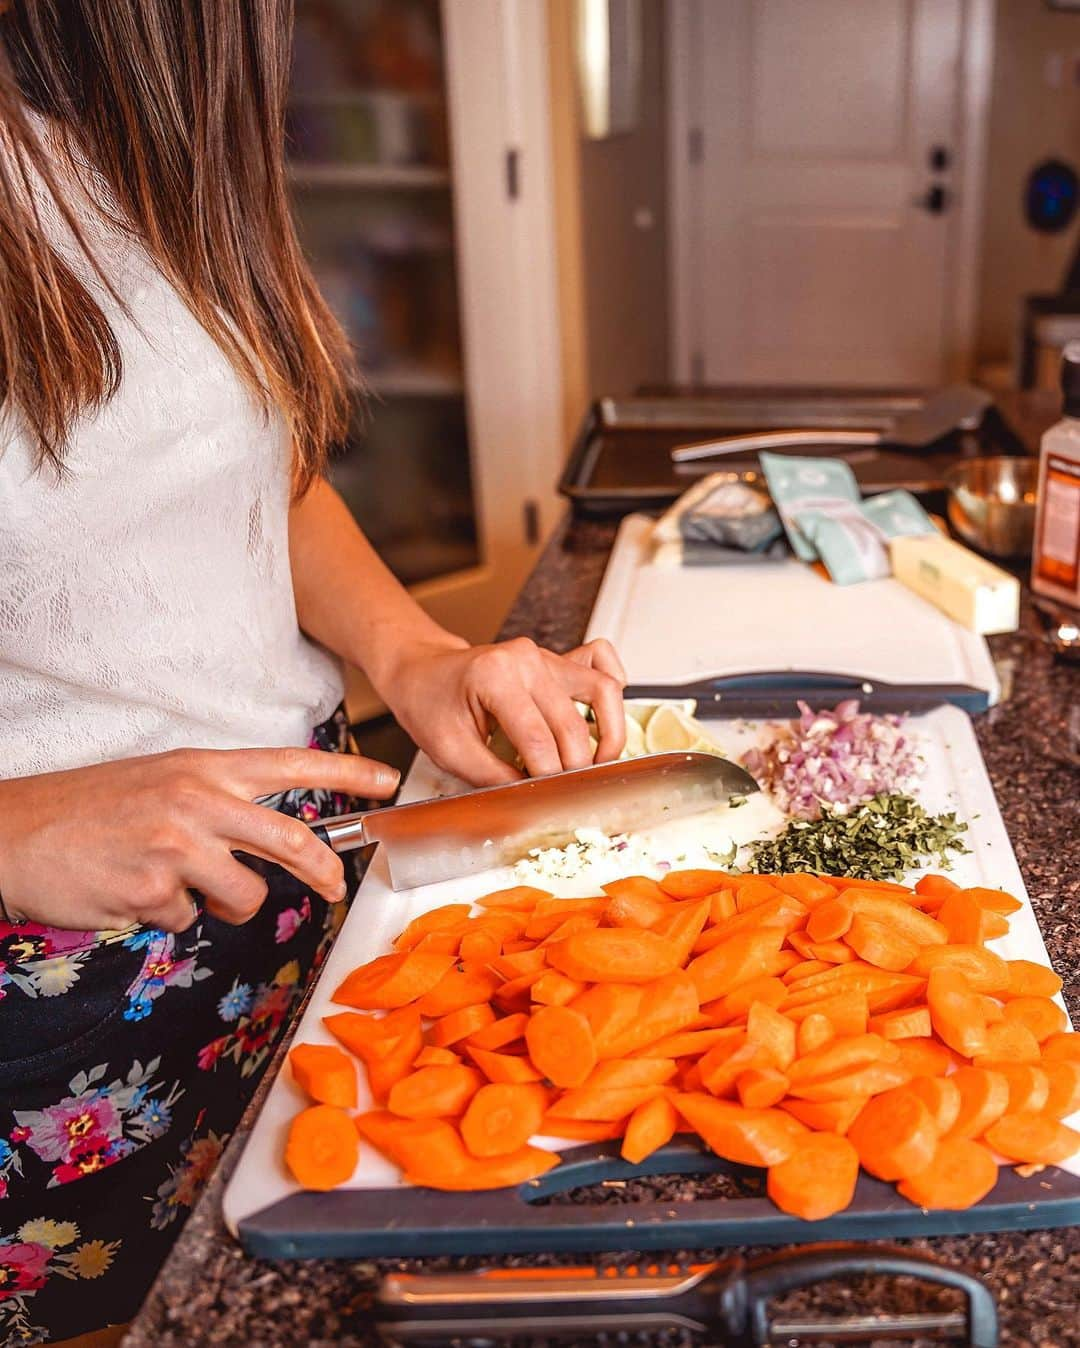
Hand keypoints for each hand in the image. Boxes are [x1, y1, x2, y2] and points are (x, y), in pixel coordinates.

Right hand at [0, 747, 398, 933]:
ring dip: (222, 906)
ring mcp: (178, 845)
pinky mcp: (155, 890)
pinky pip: (191, 920)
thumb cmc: (89, 808)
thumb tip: (266, 841)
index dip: (349, 771)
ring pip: (245, 896)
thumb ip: (217, 802)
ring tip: (176, 886)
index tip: (389, 782)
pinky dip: (169, 917)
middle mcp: (198, 800)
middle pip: (292, 840)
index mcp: (203, 767)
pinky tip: (133, 893)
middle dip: (325, 871)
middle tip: (335, 887)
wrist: (14, 830)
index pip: (293, 763)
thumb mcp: (161, 782)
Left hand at [382, 635, 627, 785]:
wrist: (423, 671)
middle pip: (571, 723)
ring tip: (600, 763)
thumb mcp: (448, 749)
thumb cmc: (430, 703)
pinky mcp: (556, 660)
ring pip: (602, 690)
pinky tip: (604, 718)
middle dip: (574, 766)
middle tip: (566, 791)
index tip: (545, 798)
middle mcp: (527, 660)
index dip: (546, 776)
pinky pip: (600, 664)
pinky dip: (610, 691)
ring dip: (609, 732)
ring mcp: (545, 656)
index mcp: (495, 676)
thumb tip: (530, 797)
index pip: (537, 738)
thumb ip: (491, 776)